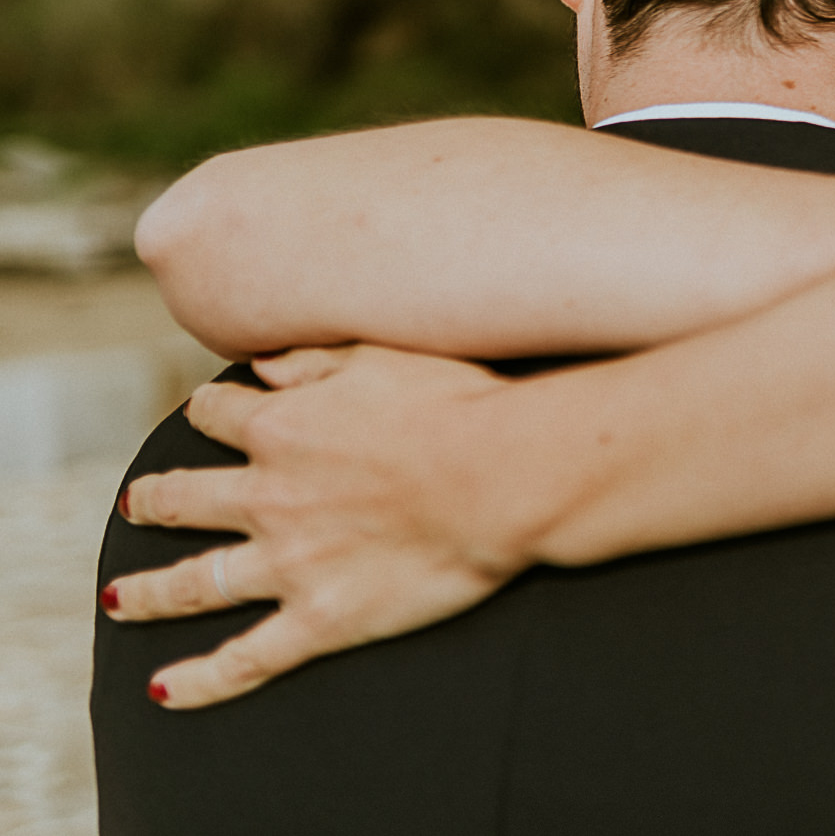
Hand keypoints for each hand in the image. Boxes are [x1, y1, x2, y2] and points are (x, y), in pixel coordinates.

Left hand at [102, 345, 531, 709]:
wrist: (502, 475)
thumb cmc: (457, 404)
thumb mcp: (380, 357)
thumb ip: (314, 360)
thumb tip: (262, 366)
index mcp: (281, 428)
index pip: (218, 415)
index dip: (210, 411)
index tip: (208, 413)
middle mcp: (269, 496)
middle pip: (185, 498)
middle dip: (154, 501)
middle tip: (135, 505)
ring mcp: (289, 564)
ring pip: (196, 583)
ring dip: (150, 592)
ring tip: (120, 598)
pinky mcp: (322, 619)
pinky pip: (246, 660)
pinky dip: (198, 681)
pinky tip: (162, 691)